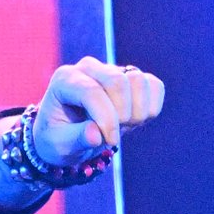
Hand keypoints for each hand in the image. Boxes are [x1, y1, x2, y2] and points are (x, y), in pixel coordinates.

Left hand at [25, 58, 163, 168]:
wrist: (68, 136)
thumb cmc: (59, 139)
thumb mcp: (60, 145)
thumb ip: (76, 139)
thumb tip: (95, 134)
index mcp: (65, 79)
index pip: (91, 92)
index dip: (106, 119)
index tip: (110, 142)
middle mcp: (88, 68)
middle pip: (118, 82)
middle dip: (121, 114)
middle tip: (112, 137)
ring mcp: (111, 69)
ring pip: (138, 81)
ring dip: (136, 112)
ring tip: (121, 128)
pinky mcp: (132, 77)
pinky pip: (154, 86)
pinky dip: (151, 108)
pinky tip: (134, 121)